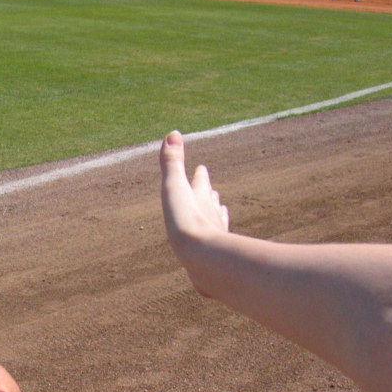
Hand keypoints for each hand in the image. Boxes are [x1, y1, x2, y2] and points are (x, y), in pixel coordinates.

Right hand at [160, 130, 229, 264]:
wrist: (205, 259)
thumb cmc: (186, 221)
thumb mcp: (174, 188)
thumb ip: (172, 163)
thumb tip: (173, 133)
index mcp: (201, 197)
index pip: (201, 182)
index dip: (200, 175)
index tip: (202, 168)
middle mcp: (211, 213)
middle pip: (211, 200)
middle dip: (209, 194)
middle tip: (211, 190)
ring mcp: (215, 233)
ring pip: (217, 220)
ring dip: (216, 214)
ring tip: (218, 211)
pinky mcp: (215, 254)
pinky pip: (216, 243)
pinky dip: (216, 238)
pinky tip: (217, 243)